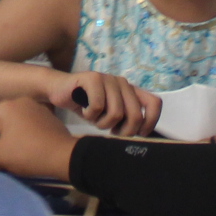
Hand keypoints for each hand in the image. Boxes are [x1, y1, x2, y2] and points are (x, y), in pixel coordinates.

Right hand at [0, 98, 81, 181]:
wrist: (64, 155)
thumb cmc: (27, 154)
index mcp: (4, 108)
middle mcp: (18, 102)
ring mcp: (34, 107)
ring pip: (10, 121)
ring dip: (3, 137)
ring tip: (2, 157)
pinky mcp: (46, 116)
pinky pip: (24, 123)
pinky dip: (17, 134)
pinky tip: (18, 150)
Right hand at [46, 68, 162, 136]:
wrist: (60, 90)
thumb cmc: (88, 106)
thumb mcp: (110, 115)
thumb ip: (126, 121)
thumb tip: (140, 137)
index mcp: (131, 90)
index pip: (154, 103)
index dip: (150, 122)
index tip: (138, 134)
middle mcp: (123, 83)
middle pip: (135, 115)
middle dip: (123, 131)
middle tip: (111, 132)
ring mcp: (108, 79)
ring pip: (116, 113)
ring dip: (103, 124)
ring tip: (95, 120)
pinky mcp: (92, 78)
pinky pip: (98, 106)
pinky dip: (90, 115)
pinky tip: (84, 111)